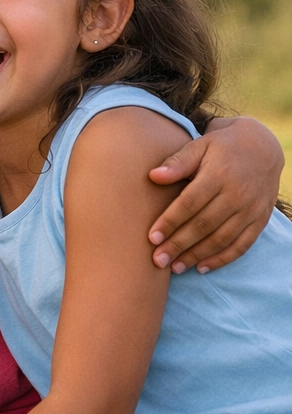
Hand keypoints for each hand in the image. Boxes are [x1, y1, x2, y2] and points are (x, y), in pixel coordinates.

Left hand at [147, 116, 284, 272]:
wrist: (262, 147)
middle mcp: (238, 194)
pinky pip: (242, 244)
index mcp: (219, 175)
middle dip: (179, 245)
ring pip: (222, 238)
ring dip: (197, 256)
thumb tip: (153, 176)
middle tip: (157, 260)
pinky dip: (223, 259)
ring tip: (175, 267)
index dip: (170, 222)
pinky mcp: (260, 219)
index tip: (151, 238)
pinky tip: (202, 268)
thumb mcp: (199, 146)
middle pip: (204, 225)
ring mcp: (251, 209)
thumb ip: (177, 162)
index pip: (190, 203)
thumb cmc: (221, 148)